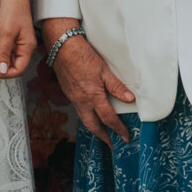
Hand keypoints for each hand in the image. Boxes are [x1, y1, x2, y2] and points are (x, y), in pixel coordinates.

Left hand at [0, 0, 35, 78]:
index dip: (5, 74)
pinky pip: (10, 49)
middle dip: (3, 64)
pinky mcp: (16, 37)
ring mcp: (22, 42)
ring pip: (12, 58)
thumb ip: (4, 53)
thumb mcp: (6, 33)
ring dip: (2, 55)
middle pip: (15, 65)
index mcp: (28, 47)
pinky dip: (2, 48)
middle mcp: (26, 46)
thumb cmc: (13, 10)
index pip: (19, 69)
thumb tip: (3, 70)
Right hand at [45, 27, 135, 143]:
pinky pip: (79, 111)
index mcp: (93, 96)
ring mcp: (74, 98)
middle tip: (112, 144)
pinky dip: (87, 117)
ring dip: (94, 128)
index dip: (118, 129)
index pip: (108, 119)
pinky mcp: (69, 93)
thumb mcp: (104, 70)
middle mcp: (82, 101)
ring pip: (84, 119)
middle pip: (93, 126)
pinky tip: (91, 114)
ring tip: (102, 132)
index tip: (125, 138)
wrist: (62, 48)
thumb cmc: (83, 56)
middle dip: (103, 136)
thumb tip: (130, 99)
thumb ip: (116, 86)